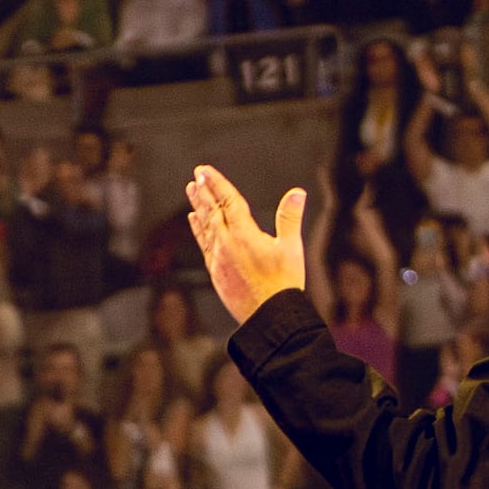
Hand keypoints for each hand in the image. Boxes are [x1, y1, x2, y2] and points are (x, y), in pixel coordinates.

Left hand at [182, 169, 309, 324]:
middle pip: (213, 211)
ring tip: (192, 190)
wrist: (269, 318)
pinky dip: (198, 229)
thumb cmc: (284, 284)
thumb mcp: (292, 248)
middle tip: (198, 175)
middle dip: (205, 191)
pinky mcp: (215, 272)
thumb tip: (297, 192)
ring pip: (205, 226)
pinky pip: (203, 244)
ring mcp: (218, 259)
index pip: (228, 202)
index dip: (218, 184)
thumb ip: (290, 218)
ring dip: (199, 206)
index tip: (206, 170)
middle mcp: (227, 244)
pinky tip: (194, 220)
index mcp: (244, 235)